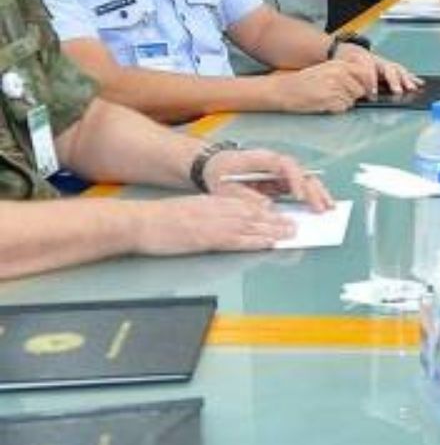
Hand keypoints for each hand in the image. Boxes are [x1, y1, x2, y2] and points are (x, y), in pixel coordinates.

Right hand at [128, 195, 295, 254]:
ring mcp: (213, 224)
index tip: (279, 214)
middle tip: (294, 225)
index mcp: (212, 202)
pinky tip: (268, 242)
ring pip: (251, 226)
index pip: (245, 205)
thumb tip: (225, 221)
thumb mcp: (189, 209)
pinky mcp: (207, 238)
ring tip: (290, 234)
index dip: (266, 211)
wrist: (140, 222)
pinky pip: (237, 240)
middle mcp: (217, 210)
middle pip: (253, 214)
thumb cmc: (159, 219)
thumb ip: (209, 213)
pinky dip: (255, 240)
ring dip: (273, 230)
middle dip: (276, 220)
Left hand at [202, 148, 332, 211]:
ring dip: (318, 193)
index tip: (298, 196)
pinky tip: (321, 206)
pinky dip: (312, 196)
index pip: (285, 165)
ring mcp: (281, 171)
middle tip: (321, 207)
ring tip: (329, 207)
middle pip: (302, 172)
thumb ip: (246, 196)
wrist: (214, 164)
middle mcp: (276, 162)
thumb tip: (268, 207)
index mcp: (262, 158)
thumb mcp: (226, 187)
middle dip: (313, 190)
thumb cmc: (219, 171)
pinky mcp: (282, 180)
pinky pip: (301, 187)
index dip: (295, 179)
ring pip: (306, 179)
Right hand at [273, 60, 368, 112]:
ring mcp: (334, 87)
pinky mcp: (328, 99)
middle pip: (361, 90)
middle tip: (338, 95)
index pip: (365, 73)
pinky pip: (342, 108)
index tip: (371, 93)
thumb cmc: (305, 81)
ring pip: (352, 101)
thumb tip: (367, 85)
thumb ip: (346, 73)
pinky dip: (335, 109)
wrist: (284, 89)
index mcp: (339, 64)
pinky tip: (324, 103)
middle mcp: (338, 74)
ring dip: (343, 102)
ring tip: (328, 98)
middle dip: (353, 95)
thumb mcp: (327, 69)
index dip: (369, 85)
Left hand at [331, 45, 420, 96]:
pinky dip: (412, 77)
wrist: (350, 50)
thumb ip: (352, 78)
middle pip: (389, 69)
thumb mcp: (344, 67)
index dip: (371, 82)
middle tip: (398, 92)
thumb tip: (359, 92)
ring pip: (399, 69)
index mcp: (365, 59)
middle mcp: (379, 60)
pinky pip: (404, 71)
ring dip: (407, 80)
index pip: (370, 70)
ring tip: (412, 88)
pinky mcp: (392, 67)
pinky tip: (420, 83)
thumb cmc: (348, 61)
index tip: (372, 94)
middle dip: (394, 81)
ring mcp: (387, 63)